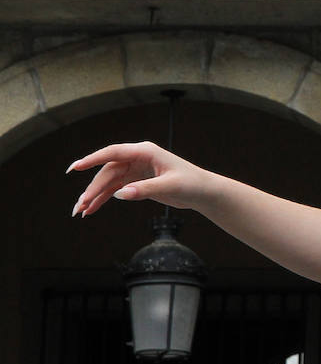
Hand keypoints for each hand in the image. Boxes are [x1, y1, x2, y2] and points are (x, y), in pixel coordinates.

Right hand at [68, 142, 216, 217]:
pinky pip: (114, 190)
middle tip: (80, 205)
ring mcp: (135, 170)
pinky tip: (91, 210)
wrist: (203, 192)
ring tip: (80, 211)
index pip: (113, 152)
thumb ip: (145, 189)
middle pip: (108, 172)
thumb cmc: (191, 183)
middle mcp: (137, 158)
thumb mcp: (169, 186)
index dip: (93, 159)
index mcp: (145, 151)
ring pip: (108, 182)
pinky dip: (102, 200)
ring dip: (94, 196)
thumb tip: (120, 194)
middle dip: (92, 188)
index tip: (76, 167)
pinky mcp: (136, 182)